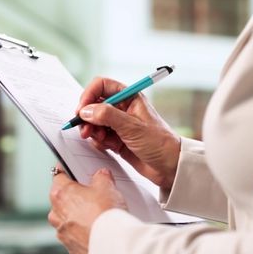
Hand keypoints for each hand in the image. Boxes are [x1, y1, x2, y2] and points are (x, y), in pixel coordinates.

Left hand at [48, 167, 126, 253]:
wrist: (112, 242)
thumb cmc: (105, 213)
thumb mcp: (107, 186)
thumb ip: (101, 177)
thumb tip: (101, 176)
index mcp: (60, 194)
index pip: (58, 176)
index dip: (66, 171)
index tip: (70, 170)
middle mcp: (56, 213)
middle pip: (60, 199)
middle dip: (73, 196)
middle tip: (90, 194)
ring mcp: (62, 232)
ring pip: (65, 219)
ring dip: (75, 215)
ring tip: (94, 214)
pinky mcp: (70, 247)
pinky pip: (73, 235)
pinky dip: (81, 232)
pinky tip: (95, 229)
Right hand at [76, 77, 181, 191]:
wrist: (170, 167)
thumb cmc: (159, 143)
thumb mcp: (132, 127)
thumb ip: (107, 116)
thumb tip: (86, 110)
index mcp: (130, 97)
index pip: (102, 86)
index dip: (89, 95)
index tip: (82, 109)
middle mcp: (123, 108)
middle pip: (95, 105)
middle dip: (87, 116)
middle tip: (85, 129)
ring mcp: (119, 124)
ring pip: (95, 121)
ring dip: (92, 130)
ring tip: (98, 138)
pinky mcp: (117, 139)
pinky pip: (99, 136)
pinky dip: (99, 141)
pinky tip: (108, 146)